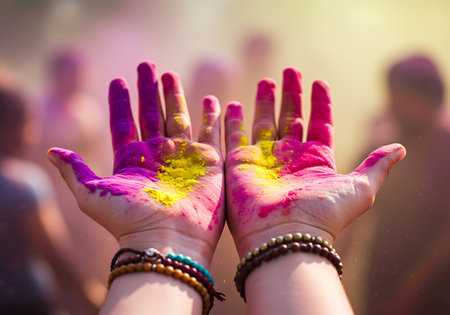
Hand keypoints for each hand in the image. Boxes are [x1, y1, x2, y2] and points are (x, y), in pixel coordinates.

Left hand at [47, 62, 224, 265]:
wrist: (169, 241)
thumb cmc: (129, 222)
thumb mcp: (93, 195)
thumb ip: (76, 171)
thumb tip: (52, 150)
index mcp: (132, 160)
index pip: (125, 122)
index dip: (121, 101)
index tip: (117, 80)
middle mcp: (157, 155)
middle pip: (151, 113)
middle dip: (149, 89)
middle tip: (147, 64)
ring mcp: (183, 157)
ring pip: (179, 117)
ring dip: (175, 95)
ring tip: (170, 74)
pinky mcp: (208, 162)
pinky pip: (210, 132)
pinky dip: (211, 116)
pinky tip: (211, 100)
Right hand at [225, 67, 405, 256]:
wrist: (285, 237)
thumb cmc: (324, 215)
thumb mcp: (360, 188)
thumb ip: (377, 165)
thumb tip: (400, 148)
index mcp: (316, 160)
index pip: (319, 123)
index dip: (320, 103)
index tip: (319, 82)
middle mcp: (290, 157)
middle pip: (291, 117)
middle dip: (291, 94)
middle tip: (290, 70)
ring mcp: (264, 159)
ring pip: (264, 122)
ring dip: (265, 101)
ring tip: (267, 80)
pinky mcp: (239, 164)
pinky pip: (235, 136)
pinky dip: (233, 121)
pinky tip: (233, 104)